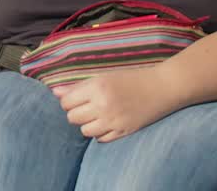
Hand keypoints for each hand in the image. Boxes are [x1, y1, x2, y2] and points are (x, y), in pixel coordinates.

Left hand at [52, 67, 179, 142]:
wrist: (162, 87)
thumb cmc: (132, 79)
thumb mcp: (104, 77)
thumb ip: (78, 86)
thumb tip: (55, 92)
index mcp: (97, 87)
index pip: (66, 102)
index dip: (68, 101)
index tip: (76, 99)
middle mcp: (103, 105)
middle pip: (72, 117)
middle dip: (76, 113)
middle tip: (86, 107)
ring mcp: (114, 121)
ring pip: (84, 131)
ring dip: (87, 124)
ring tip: (97, 116)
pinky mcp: (124, 132)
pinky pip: (100, 140)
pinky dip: (100, 133)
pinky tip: (107, 124)